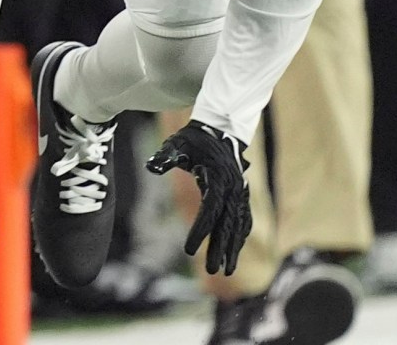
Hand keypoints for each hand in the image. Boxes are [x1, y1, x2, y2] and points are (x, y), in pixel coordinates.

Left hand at [147, 119, 250, 275]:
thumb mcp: (177, 143)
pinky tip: (236, 249)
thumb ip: (166, 156)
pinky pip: (245, 217)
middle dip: (221, 248)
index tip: (189, 251)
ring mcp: (240, 190)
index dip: (200, 231)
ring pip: (239, 224)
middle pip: (227, 223)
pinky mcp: (242, 192)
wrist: (220, 125)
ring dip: (234, 247)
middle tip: (214, 271)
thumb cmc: (194, 137)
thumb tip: (151, 166)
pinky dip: (241, 234)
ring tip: (228, 270)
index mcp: (218, 178)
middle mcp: (233, 187)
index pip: (209, 210)